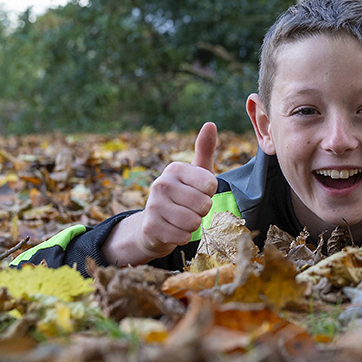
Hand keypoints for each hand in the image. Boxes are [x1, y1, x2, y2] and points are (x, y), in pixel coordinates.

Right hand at [103, 122, 218, 265]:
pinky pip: (183, 236)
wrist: (154, 225)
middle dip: (202, 211)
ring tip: (183, 219)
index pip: (210, 185)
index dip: (209, 194)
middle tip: (191, 209)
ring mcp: (153, 205)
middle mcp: (161, 183)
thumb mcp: (196, 173)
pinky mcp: (150, 227)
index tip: (198, 193)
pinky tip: (174, 231)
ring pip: (193, 222)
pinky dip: (183, 237)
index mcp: (175, 169)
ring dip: (193, 226)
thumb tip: (210, 124)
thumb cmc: (183, 196)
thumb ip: (205, 150)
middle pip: (203, 205)